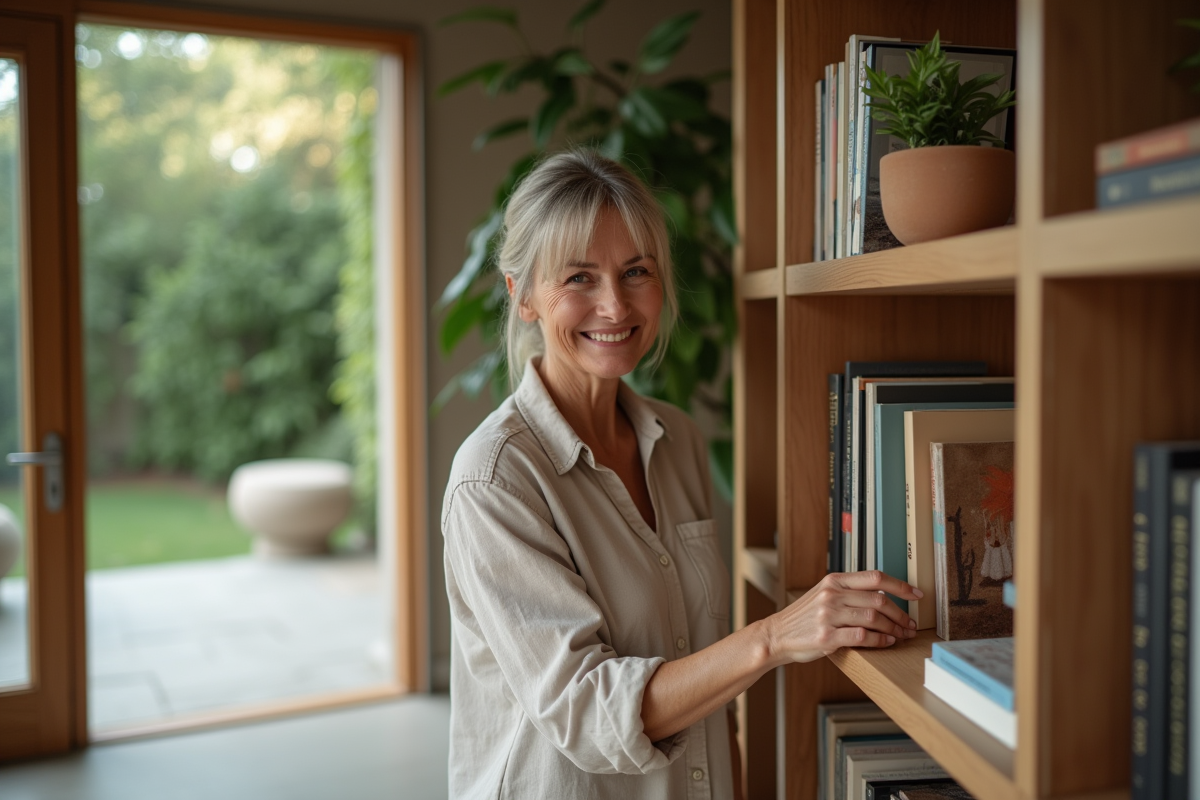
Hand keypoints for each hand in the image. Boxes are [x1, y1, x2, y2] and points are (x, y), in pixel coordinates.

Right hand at [763, 571, 922, 664]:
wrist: (777, 635)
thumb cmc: (803, 617)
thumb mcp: (823, 594)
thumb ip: (848, 591)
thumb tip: (884, 595)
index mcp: (834, 580)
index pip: (875, 577)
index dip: (901, 586)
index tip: (917, 595)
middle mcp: (832, 594)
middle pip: (879, 600)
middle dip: (901, 614)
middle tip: (910, 624)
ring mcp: (829, 615)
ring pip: (874, 618)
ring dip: (894, 629)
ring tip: (901, 635)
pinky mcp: (827, 637)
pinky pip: (863, 636)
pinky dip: (880, 640)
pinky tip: (886, 642)